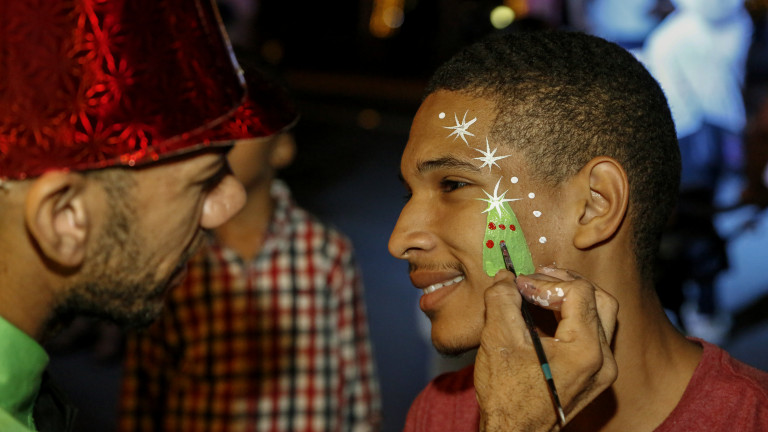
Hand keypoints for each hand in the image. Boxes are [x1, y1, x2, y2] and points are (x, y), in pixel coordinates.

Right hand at [474, 266, 618, 430]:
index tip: (519, 286)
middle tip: (537, 279)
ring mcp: (603, 371)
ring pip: (601, 316)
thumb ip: (502, 300)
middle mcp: (603, 360)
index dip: (546, 281)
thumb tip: (506, 277)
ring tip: (542, 293)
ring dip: (573, 298)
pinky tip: (546, 316)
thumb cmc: (506, 395)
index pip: (579, 292)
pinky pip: (594, 335)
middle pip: (600, 299)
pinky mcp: (595, 377)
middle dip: (566, 284)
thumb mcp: (498, 340)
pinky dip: (573, 318)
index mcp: (586, 350)